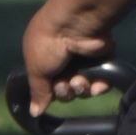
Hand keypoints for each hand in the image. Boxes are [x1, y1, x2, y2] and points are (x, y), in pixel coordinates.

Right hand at [21, 0, 115, 115]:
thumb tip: (34, 112)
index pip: (47, 83)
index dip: (49, 93)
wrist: (77, 22)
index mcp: (43, 55)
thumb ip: (37, 92)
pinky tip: (96, 84)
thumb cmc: (49, 42)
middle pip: (65, 89)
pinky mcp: (101, 58)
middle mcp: (63, 56)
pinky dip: (98, 85)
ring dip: (81, 89)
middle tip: (66, 85)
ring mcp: (83, 57)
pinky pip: (101, 81)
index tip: (50, 94)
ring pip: (83, 87)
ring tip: (79, 81)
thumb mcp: (36, 68)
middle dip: (66, 92)